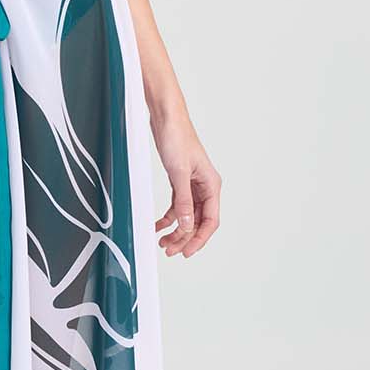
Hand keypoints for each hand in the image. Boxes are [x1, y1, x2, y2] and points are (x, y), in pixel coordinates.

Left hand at [150, 107, 220, 257]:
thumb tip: (186, 225)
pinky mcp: (180, 180)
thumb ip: (183, 201)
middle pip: (198, 221)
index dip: (199, 238)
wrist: (166, 118)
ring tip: (163, 242)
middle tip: (170, 250)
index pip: (210, 220)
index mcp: (211, 185)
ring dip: (176, 230)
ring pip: (187, 215)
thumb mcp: (178, 173)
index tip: (187, 251)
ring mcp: (192, 184)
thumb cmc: (177, 137)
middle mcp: (205, 186)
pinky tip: (158, 225)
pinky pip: (176, 205)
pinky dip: (168, 217)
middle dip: (185, 237)